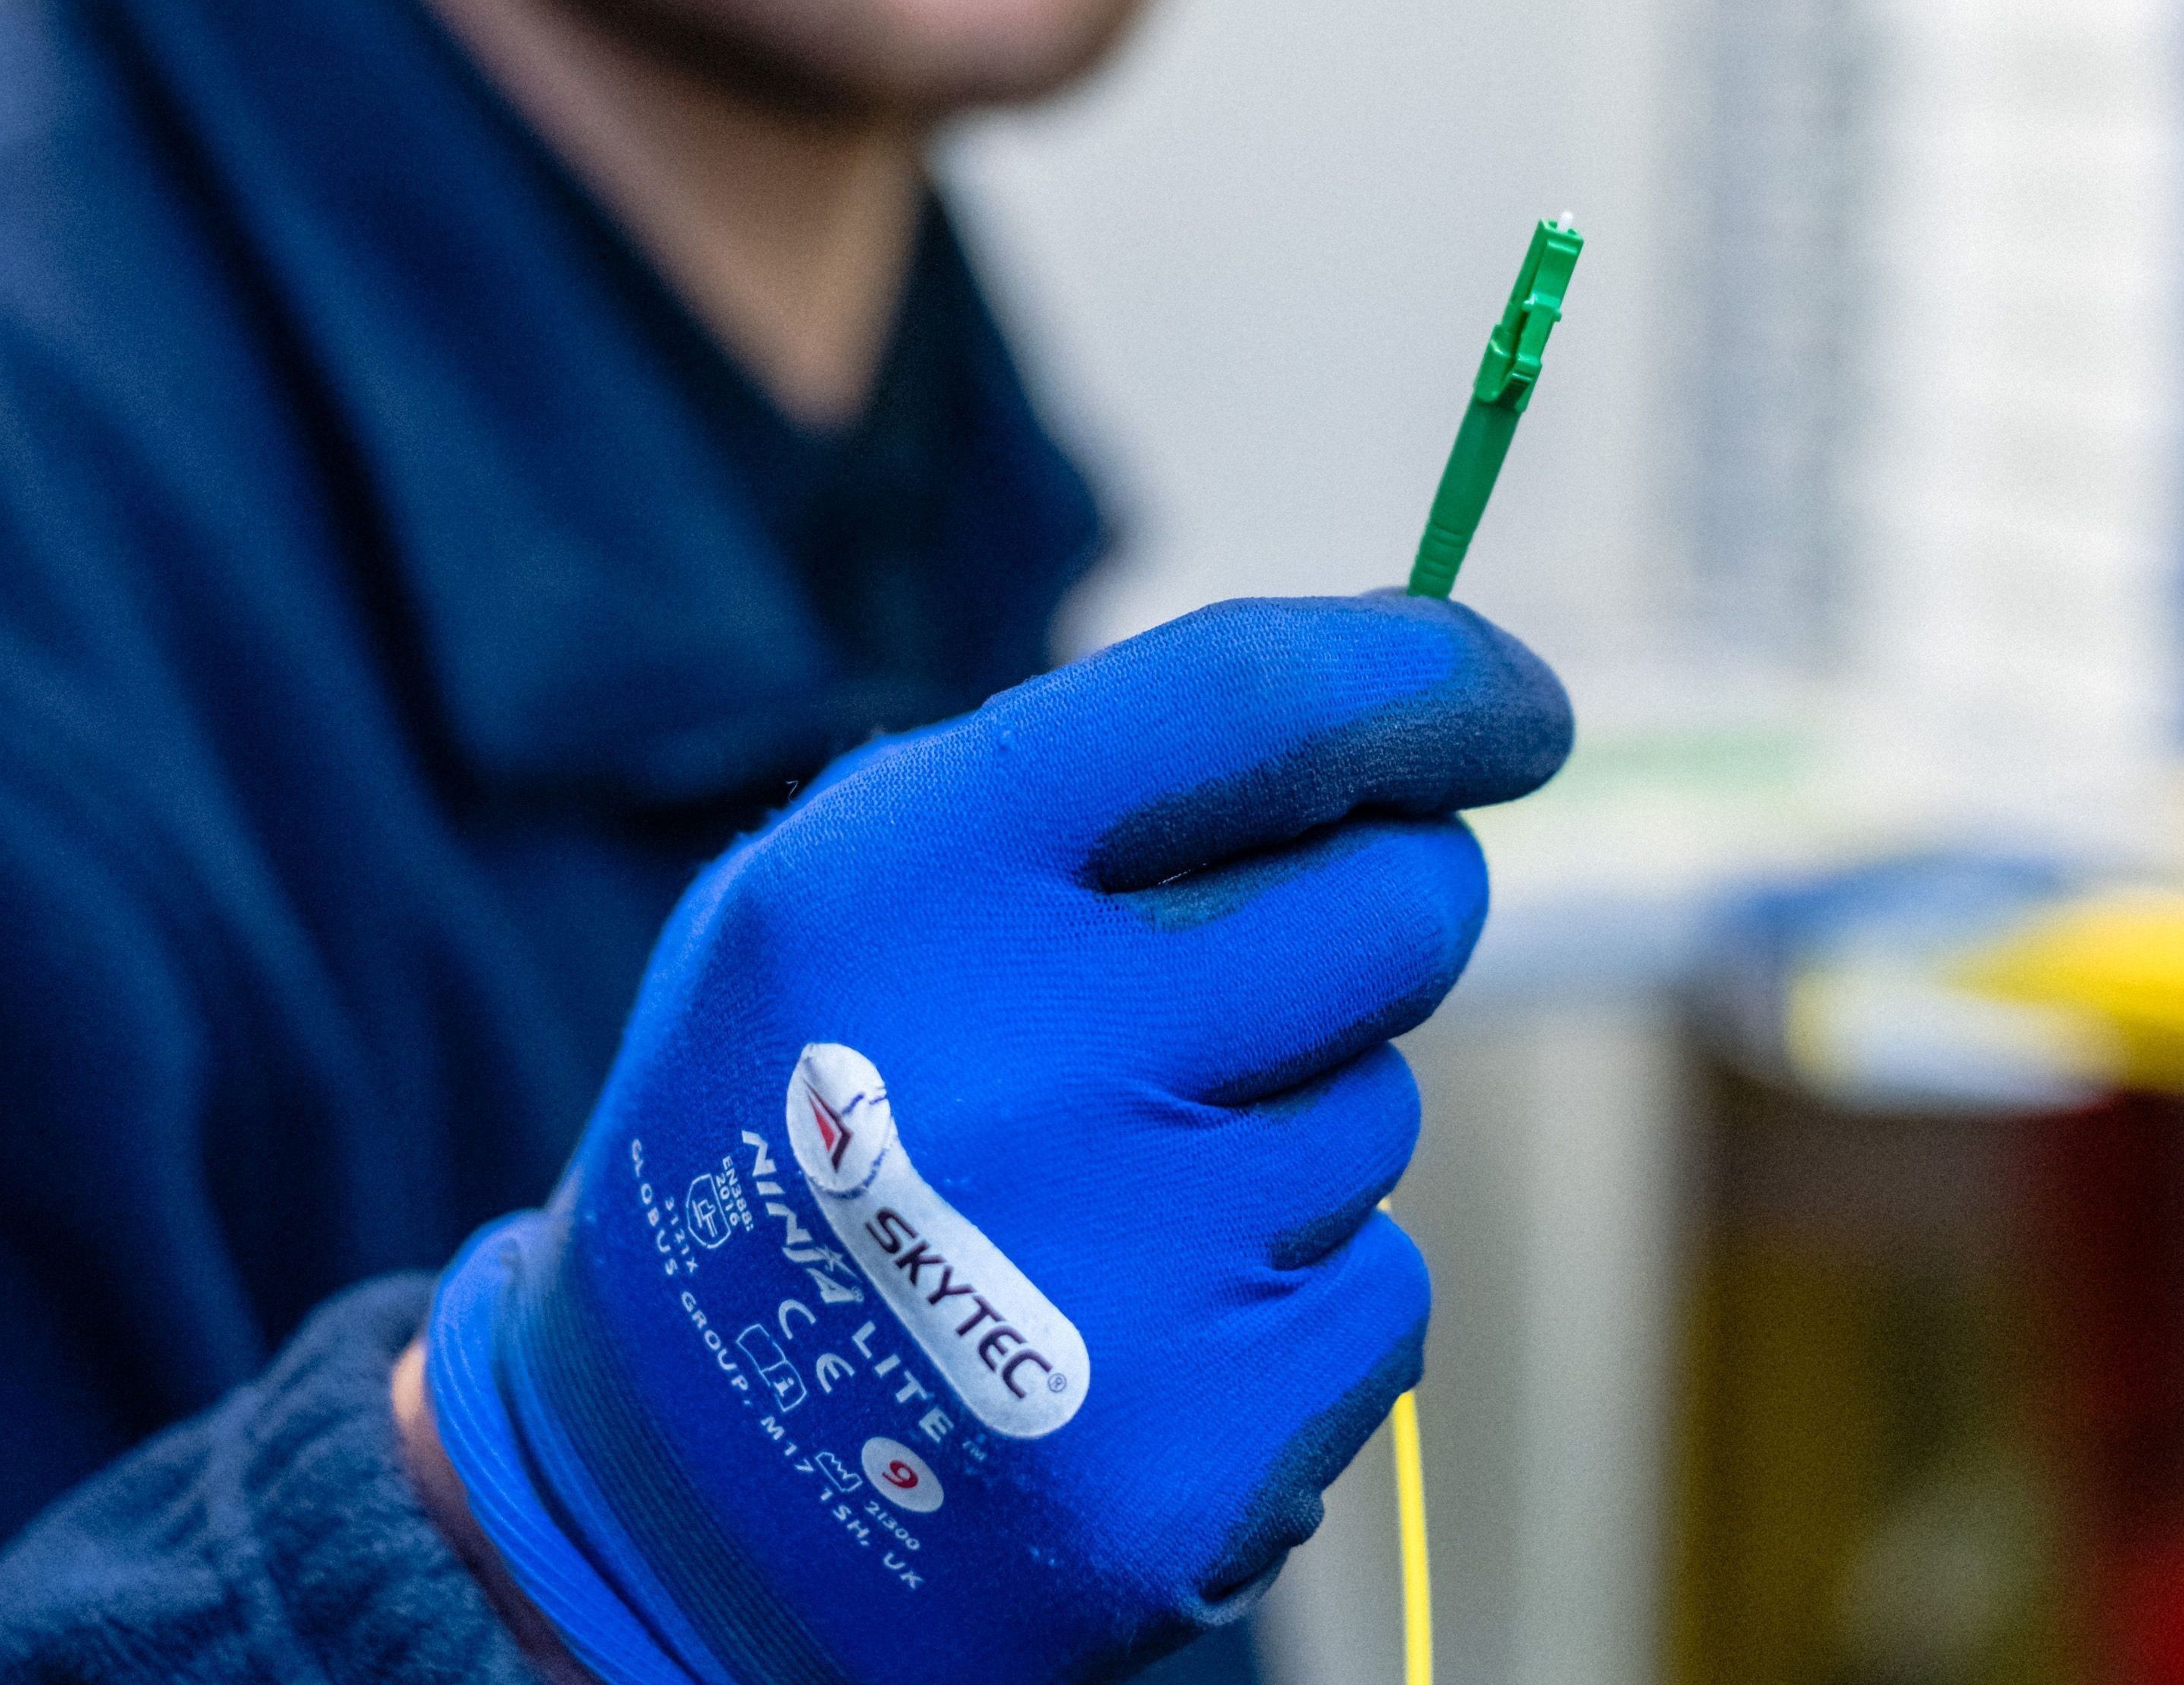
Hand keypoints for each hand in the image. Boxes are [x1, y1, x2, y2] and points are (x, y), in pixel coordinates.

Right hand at [424, 592, 1570, 1684]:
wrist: (672, 1505)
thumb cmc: (797, 1122)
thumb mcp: (846, 886)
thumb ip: (1078, 775)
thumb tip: (1382, 691)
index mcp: (913, 883)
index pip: (1250, 702)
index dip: (1428, 678)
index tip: (1511, 699)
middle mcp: (1020, 1063)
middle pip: (1392, 905)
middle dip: (1389, 899)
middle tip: (1293, 952)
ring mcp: (1118, 1276)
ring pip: (1380, 1108)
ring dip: (1295, 1119)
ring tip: (1115, 1187)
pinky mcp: (1197, 1457)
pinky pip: (1382, 1291)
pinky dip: (1297, 1297)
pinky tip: (1141, 1326)